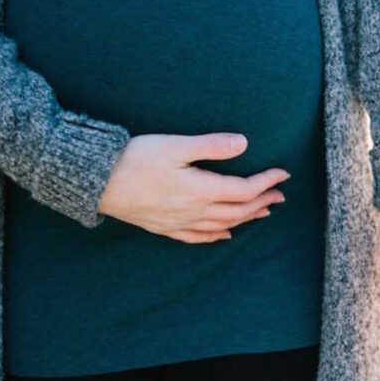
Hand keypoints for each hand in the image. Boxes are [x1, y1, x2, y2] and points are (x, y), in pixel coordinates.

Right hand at [98, 132, 289, 242]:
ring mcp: (179, 222)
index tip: (284, 173)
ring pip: (223, 224)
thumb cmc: (133, 158)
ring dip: (246, 218)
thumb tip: (244, 143)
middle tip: (280, 195)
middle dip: (262, 201)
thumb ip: (211, 145)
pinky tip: (225, 234)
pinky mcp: (163, 227)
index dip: (267, 181)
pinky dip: (216, 235)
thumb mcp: (175, 145)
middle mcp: (194, 211)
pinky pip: (197, 237)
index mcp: (200, 190)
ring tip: (264, 212)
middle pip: (238, 210)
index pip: (244, 189)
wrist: (95, 180)